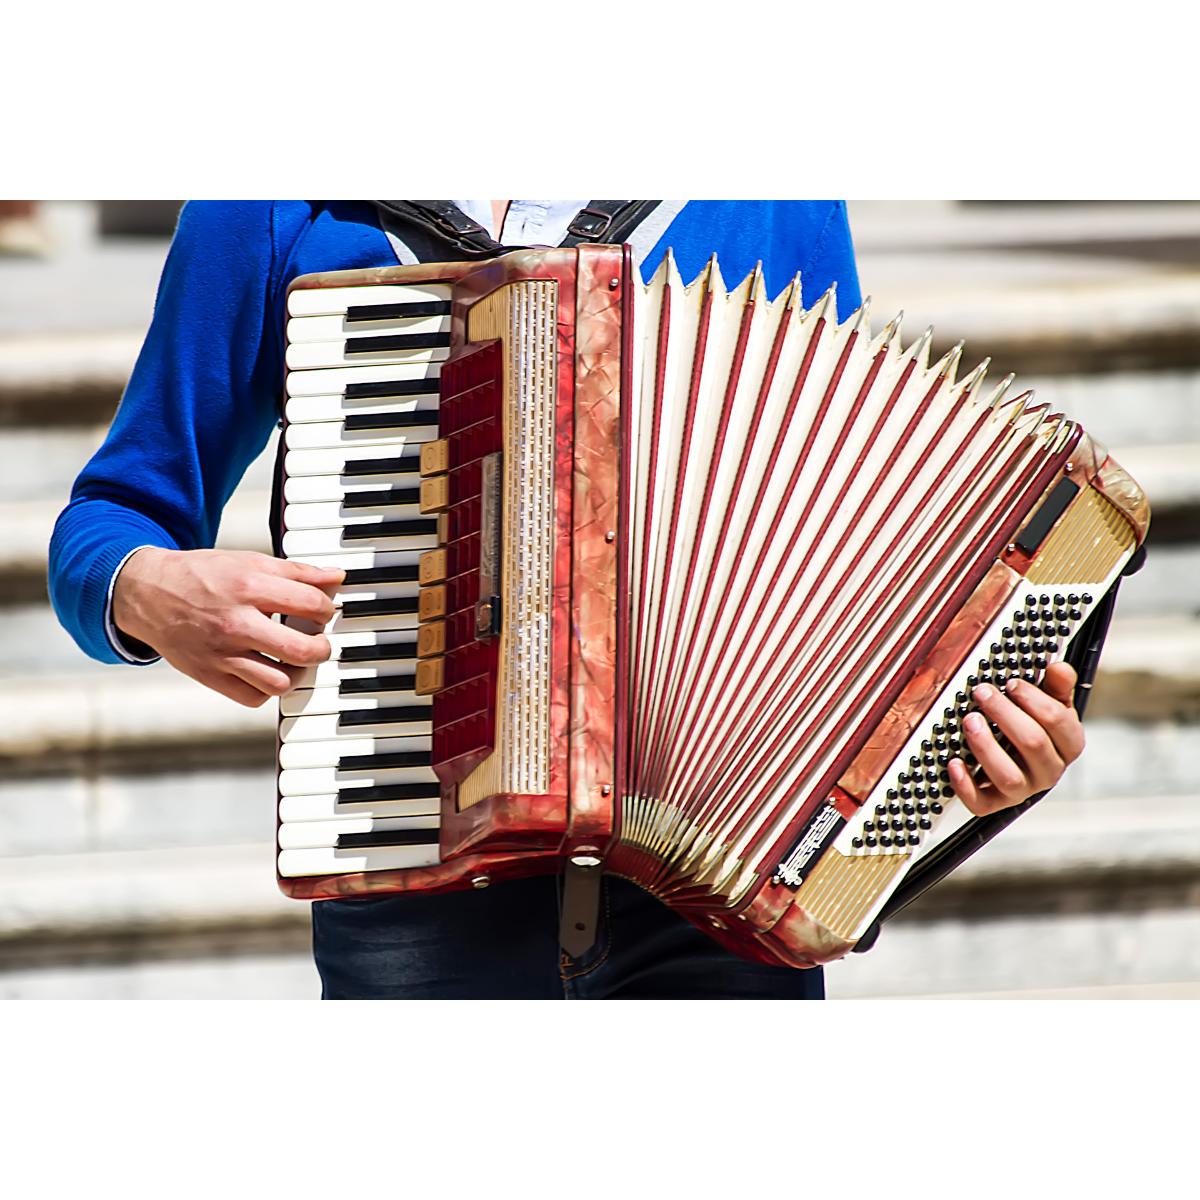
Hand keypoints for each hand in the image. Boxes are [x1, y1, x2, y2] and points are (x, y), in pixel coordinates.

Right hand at [112, 547, 343, 707]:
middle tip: (319, 642)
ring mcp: (221, 654)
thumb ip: (297, 572)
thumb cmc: (204, 576)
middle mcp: (235, 623)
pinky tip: (270, 671)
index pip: (310, 604)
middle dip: (322, 648)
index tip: (322, 611)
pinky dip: (268, 689)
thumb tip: (337, 577)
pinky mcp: (209, 676)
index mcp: (249, 587)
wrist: (148, 594)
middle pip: (301, 650)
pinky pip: (253, 697)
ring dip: (297, 673)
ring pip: (279, 682)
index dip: (326, 608)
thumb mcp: (250, 561)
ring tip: (295, 659)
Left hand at [947, 662, 1083, 815]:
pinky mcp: (995, 804)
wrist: (1018, 761)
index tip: (1011, 683)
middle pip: (1032, 744)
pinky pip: (981, 803)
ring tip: (969, 721)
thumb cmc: (1033, 727)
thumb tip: (1058, 667)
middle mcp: (1049, 771)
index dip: (1034, 700)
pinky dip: (965, 785)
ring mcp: (1022, 790)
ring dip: (986, 747)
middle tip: (982, 693)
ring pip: (1009, 776)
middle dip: (1005, 714)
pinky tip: (954, 762)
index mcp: (1068, 745)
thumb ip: (1055, 686)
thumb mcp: (1050, 704)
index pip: (1058, 722)